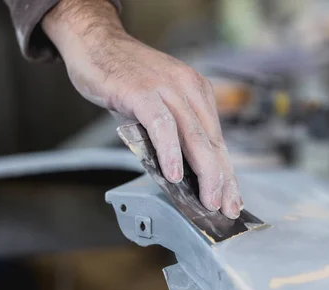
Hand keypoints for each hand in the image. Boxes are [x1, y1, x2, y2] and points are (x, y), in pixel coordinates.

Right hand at [42, 0, 241, 218]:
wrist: (96, 42)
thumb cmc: (126, 77)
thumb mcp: (157, 105)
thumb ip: (171, 135)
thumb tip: (181, 173)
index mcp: (197, 92)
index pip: (217, 139)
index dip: (226, 172)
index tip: (231, 197)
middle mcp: (188, 88)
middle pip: (212, 142)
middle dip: (222, 179)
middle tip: (225, 207)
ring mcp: (167, 88)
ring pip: (194, 137)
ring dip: (204, 173)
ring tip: (207, 199)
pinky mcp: (142, 92)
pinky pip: (162, 126)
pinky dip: (170, 152)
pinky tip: (174, 175)